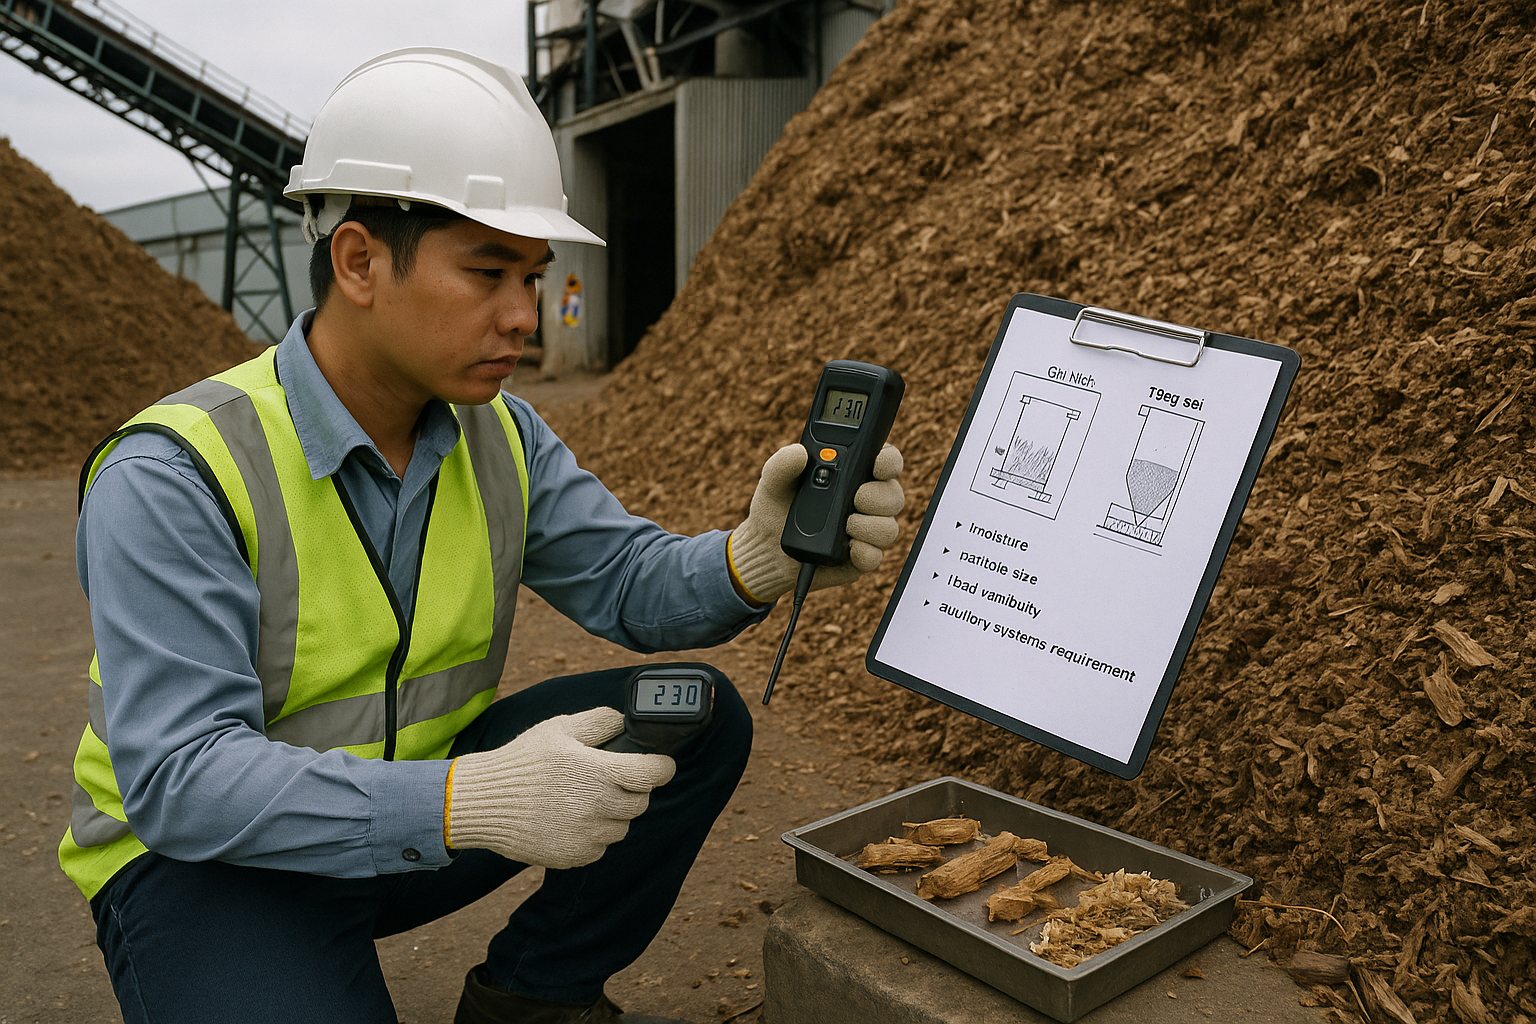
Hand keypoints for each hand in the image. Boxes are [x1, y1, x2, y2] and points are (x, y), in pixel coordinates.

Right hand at [445, 707, 675, 869]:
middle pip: (641, 802)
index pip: (652, 774)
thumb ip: (600, 721)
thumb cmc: (522, 761)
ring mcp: (586, 835)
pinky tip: (570, 818)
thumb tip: (625, 722)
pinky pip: (600, 846)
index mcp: (598, 772)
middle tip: (608, 779)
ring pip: (622, 826)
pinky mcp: (574, 856)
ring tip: (584, 798)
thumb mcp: (560, 728)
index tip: (659, 765)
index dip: (661, 767)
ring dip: (613, 813)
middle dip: (632, 789)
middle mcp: (597, 807)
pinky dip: (593, 834)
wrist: (483, 802)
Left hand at [727, 443, 903, 604]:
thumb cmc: (776, 507)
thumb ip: (783, 462)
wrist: (765, 548)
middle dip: (879, 496)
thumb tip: (799, 453)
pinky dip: (864, 552)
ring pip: (889, 527)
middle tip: (856, 498)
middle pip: (894, 495)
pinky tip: (848, 548)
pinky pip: (876, 556)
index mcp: (852, 474)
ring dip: (869, 525)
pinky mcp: (859, 557)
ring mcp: (865, 530)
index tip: (877, 465)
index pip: (886, 461)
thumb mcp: (773, 479)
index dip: (890, 461)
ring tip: (845, 525)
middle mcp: (865, 501)